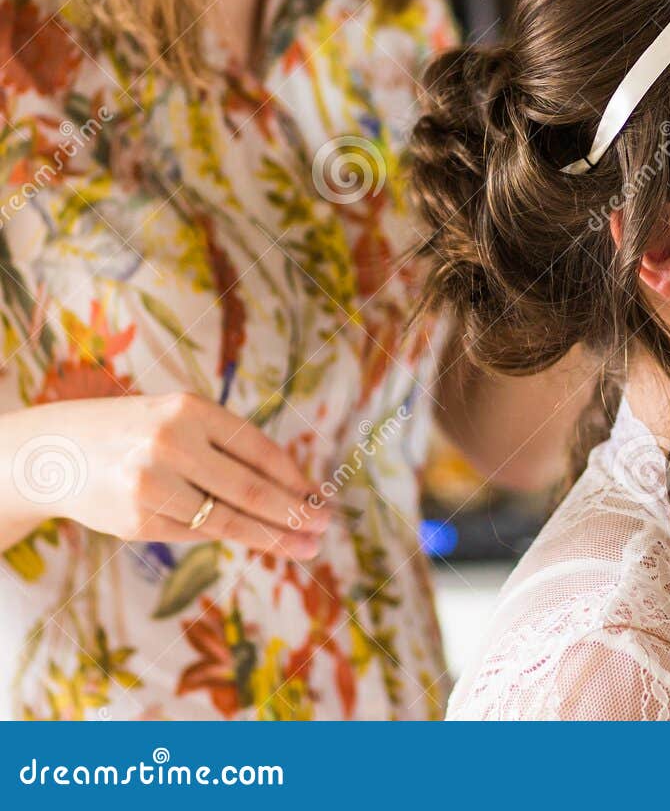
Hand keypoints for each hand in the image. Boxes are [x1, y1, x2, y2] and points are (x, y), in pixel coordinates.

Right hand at [1, 393, 328, 557]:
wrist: (57, 453)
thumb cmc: (137, 433)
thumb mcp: (181, 421)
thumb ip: (231, 449)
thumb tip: (297, 489)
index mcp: (190, 409)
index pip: (258, 449)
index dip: (294, 477)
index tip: (319, 496)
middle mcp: (171, 443)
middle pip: (250, 489)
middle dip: (294, 512)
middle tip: (324, 527)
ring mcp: (153, 485)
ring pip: (228, 519)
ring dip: (273, 537)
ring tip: (305, 548)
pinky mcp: (140, 520)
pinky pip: (198, 532)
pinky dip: (226, 533)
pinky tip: (251, 537)